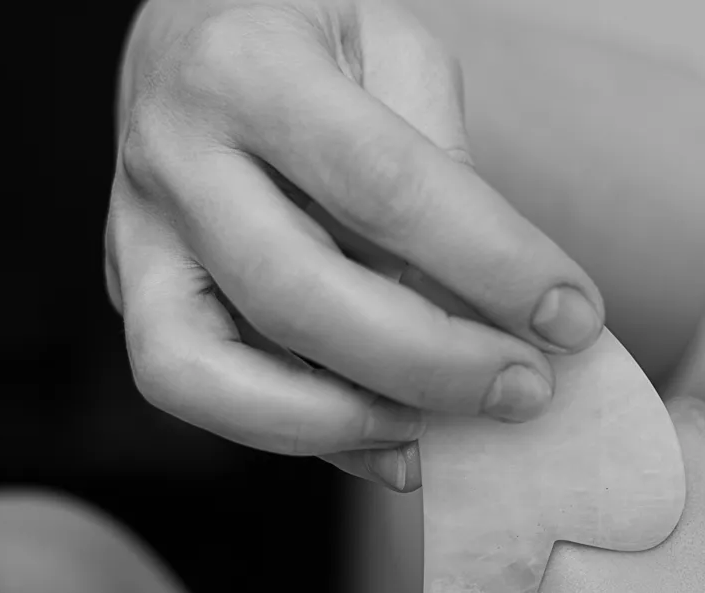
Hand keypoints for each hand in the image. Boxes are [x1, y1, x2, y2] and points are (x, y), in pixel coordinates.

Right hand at [106, 0, 605, 489]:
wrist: (198, 33)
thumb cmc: (312, 39)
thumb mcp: (396, 52)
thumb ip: (441, 167)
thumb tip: (499, 310)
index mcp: (246, 65)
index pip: (384, 184)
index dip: (490, 265)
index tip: (572, 319)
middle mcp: (171, 153)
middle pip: (296, 293)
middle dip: (430, 363)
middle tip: (525, 390)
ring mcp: (135, 233)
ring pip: (201, 371)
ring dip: (342, 421)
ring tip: (444, 433)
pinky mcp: (131, 292)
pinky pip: (200, 393)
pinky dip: (304, 434)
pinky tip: (391, 441)